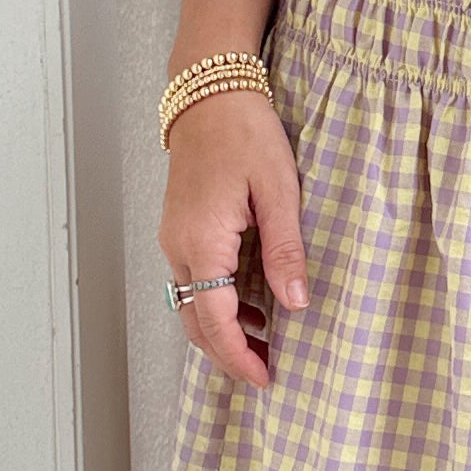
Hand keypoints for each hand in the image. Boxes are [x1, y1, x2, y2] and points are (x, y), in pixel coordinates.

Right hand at [162, 92, 307, 390]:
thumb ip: (286, 250)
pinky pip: (192, 281)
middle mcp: (177, 247)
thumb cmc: (245, 133)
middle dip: (228, 354)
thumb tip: (296, 303)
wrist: (210, 92)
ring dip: (222, 330)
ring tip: (265, 343)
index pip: (215, 320)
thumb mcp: (279, 191)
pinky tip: (251, 304)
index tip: (265, 379)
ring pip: (190, 304)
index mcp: (201, 242)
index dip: (239, 356)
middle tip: (266, 372)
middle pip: (195, 322)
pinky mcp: (180, 229)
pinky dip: (216, 304)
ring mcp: (173, 238)